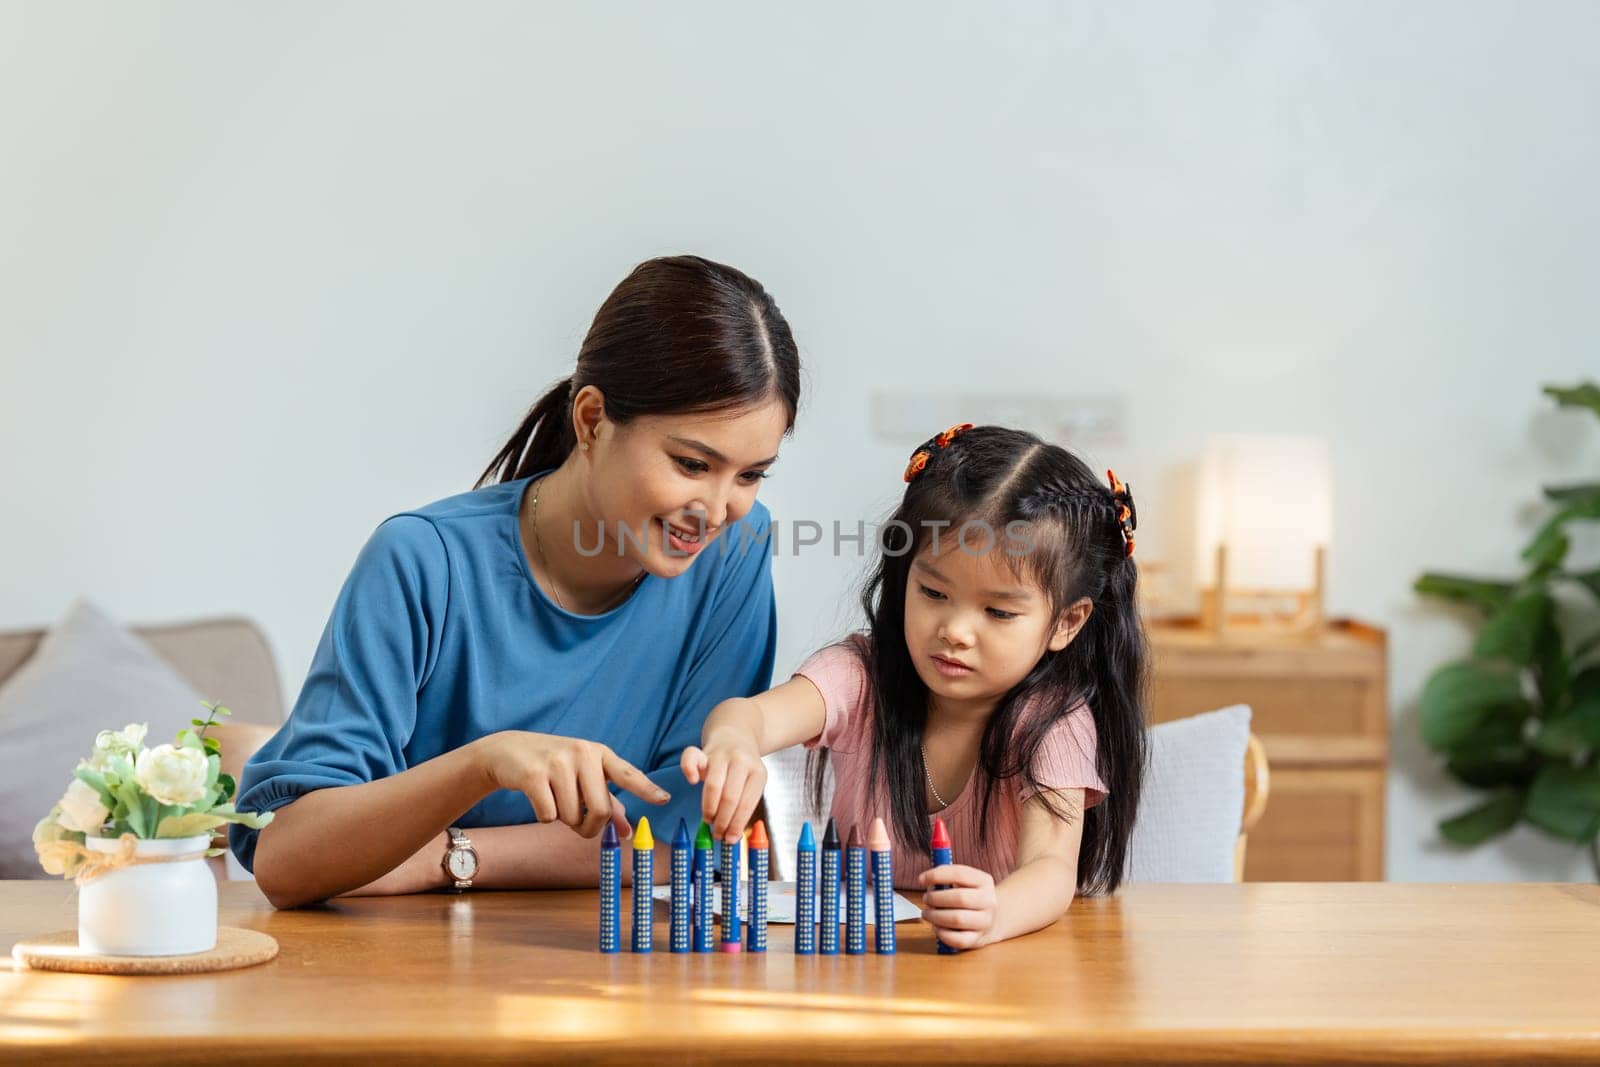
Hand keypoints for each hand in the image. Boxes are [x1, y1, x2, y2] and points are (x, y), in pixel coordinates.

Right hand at [471, 731, 668, 838]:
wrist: (509, 751)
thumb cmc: (554, 767)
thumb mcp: (584, 777)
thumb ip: (608, 803)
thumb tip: (628, 832)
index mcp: (599, 754)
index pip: (628, 773)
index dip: (646, 789)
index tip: (665, 800)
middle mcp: (582, 754)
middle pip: (601, 810)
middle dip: (590, 827)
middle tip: (581, 825)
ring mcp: (558, 762)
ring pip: (572, 816)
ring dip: (564, 820)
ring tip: (555, 799)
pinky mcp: (534, 774)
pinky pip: (549, 815)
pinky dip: (545, 816)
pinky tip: (539, 797)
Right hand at [680, 731, 765, 842]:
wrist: (735, 735)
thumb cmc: (742, 768)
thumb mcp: (752, 783)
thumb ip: (743, 804)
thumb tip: (731, 836)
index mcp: (758, 773)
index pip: (747, 803)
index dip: (737, 824)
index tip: (730, 838)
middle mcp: (741, 761)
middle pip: (730, 796)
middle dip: (723, 820)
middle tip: (717, 833)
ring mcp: (721, 754)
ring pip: (713, 784)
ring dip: (709, 807)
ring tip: (708, 819)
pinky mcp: (703, 751)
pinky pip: (691, 757)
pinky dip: (689, 770)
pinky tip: (692, 782)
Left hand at [918, 863, 997, 949]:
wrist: (993, 920)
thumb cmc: (970, 897)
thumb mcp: (965, 882)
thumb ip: (946, 878)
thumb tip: (925, 880)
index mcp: (984, 881)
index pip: (960, 874)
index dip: (937, 875)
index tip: (921, 880)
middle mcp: (988, 901)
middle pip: (960, 898)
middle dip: (936, 898)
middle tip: (925, 899)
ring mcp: (985, 922)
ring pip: (958, 919)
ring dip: (935, 916)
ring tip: (927, 913)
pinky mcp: (978, 939)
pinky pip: (957, 939)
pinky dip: (942, 933)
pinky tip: (936, 927)